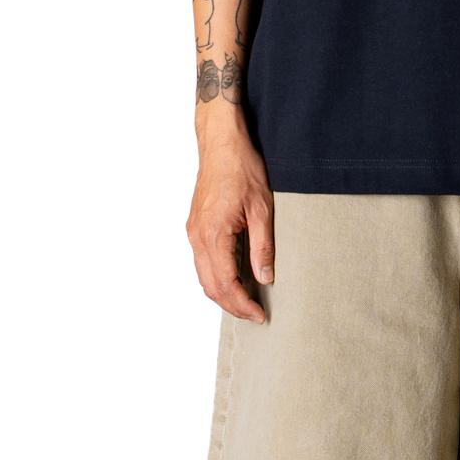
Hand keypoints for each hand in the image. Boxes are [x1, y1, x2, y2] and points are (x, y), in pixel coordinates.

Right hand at [186, 106, 274, 322]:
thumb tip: (265, 278)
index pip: (226, 283)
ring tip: (246, 302)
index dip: (243, 304)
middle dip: (232, 305)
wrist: (222, 143)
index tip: (260, 315)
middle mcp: (198, 236)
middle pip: (210, 286)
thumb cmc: (241, 169)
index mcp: (214, 234)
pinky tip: (233, 278)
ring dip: (223, 293)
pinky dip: (216, 276)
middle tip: (254, 315)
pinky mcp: (195, 226)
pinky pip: (202, 261)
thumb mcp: (262, 209)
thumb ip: (262, 247)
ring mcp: (193, 231)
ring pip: (203, 275)